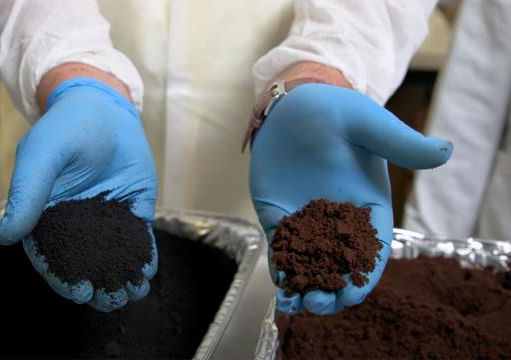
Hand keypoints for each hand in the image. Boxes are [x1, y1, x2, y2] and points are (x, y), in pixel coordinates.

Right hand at [0, 76, 156, 311]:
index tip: (80, 293)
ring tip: (134, 293)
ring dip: (123, 276)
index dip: (64, 278)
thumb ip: (26, 194)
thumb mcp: (40, 156)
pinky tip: (149, 270)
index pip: (53, 257)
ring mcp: (107, 217)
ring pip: (114, 255)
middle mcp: (77, 223)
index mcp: (48, 217)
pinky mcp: (133, 208)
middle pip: (86, 263)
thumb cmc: (64, 128)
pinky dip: (144, 255)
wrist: (103, 106)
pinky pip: (139, 237)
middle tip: (112, 301)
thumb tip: (5, 237)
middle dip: (99, 285)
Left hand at [250, 81, 451, 314]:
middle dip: (331, 289)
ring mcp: (307, 219)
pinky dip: (280, 267)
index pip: (372, 248)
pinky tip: (278, 284)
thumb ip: (400, 144)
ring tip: (296, 304)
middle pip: (340, 264)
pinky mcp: (278, 216)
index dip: (365, 275)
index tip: (353, 294)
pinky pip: (281, 247)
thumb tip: (445, 152)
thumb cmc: (336, 110)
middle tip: (319, 305)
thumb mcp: (369, 125)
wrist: (294, 103)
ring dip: (304, 285)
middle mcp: (338, 218)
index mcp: (368, 204)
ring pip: (309, 262)